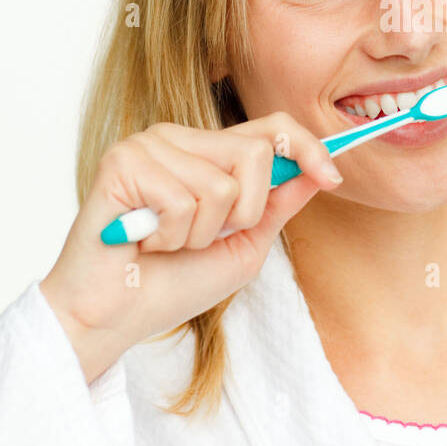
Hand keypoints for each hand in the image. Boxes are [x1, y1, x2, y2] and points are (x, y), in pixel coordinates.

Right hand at [39, 113, 341, 382]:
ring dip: (200, 233)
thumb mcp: (243, 246)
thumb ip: (275, 206)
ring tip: (166, 242)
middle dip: (244, 213)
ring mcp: (148, 145)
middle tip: (202, 239)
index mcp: (207, 152)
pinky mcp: (122, 162)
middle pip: (255, 153)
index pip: (269, 128)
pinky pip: (182, 200)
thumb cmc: (172, 284)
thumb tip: (316, 172)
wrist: (114, 317)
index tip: (333, 177)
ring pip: (221, 184)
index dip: (308, 147)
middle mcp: (178, 139)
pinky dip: (170, 236)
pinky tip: (144, 241)